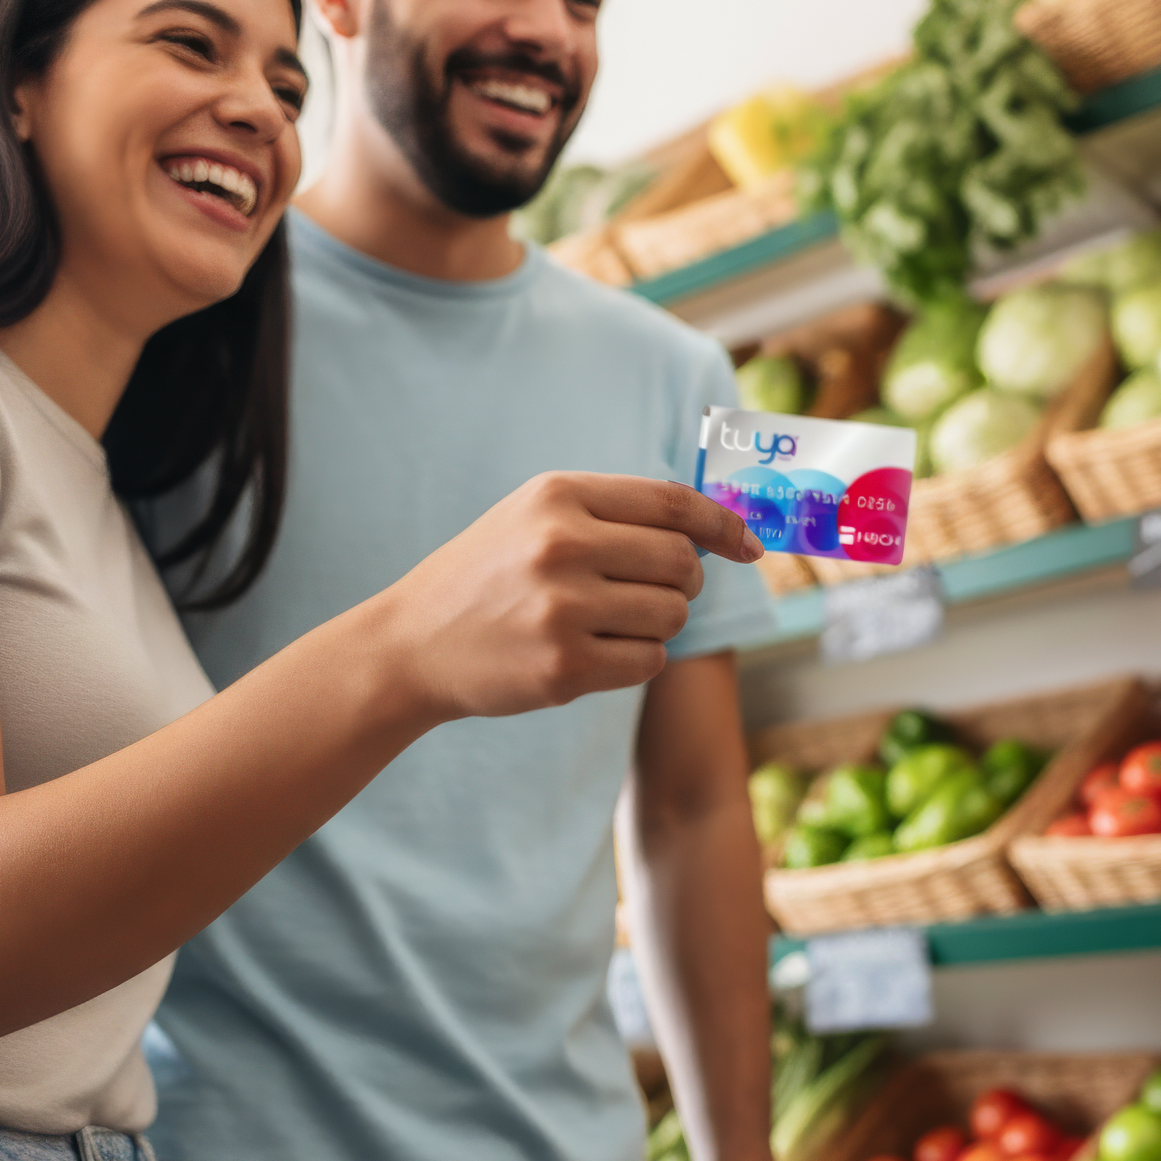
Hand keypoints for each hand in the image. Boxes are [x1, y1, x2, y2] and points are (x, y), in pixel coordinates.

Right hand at [370, 474, 760, 721]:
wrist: (412, 644)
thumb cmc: (489, 577)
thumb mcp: (537, 518)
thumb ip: (617, 513)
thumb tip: (719, 529)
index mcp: (557, 495)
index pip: (672, 503)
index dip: (723, 524)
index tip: (749, 547)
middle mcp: (561, 544)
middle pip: (682, 561)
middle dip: (682, 582)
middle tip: (648, 593)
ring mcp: (562, 607)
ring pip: (672, 615)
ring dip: (655, 624)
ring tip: (605, 624)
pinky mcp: (564, 665)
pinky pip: (649, 661)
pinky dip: (636, 660)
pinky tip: (593, 654)